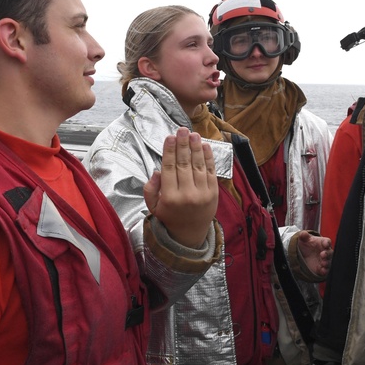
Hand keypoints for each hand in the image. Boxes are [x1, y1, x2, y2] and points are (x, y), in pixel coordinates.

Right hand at [144, 128, 217, 247]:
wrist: (190, 234)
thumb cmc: (169, 216)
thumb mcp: (152, 206)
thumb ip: (150, 189)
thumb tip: (157, 171)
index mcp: (170, 197)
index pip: (169, 168)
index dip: (169, 151)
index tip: (169, 137)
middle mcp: (187, 195)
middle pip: (184, 164)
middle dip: (183, 145)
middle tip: (182, 130)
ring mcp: (202, 194)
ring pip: (198, 166)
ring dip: (196, 147)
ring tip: (193, 134)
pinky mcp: (214, 193)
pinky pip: (211, 171)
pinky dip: (208, 157)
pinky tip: (205, 146)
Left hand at [298, 233, 332, 276]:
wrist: (304, 254)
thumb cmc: (307, 244)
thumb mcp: (304, 239)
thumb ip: (304, 236)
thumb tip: (303, 233)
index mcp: (323, 243)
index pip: (327, 242)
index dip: (326, 243)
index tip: (325, 244)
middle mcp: (326, 251)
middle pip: (329, 252)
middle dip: (327, 254)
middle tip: (323, 254)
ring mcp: (324, 260)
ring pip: (328, 262)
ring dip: (327, 262)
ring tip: (323, 263)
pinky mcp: (321, 268)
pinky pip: (325, 270)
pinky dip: (324, 271)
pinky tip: (322, 270)